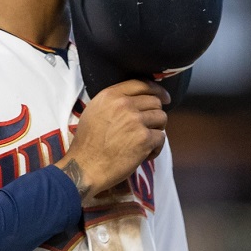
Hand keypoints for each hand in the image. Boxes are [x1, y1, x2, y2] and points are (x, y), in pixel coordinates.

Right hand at [55, 80, 169, 200]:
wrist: (85, 167)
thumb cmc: (88, 143)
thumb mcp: (94, 111)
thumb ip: (114, 101)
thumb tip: (137, 99)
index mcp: (111, 95)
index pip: (143, 84)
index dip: (158, 90)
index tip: (165, 98)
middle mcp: (124, 105)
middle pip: (155, 102)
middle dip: (155, 115)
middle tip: (147, 128)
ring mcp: (135, 121)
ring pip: (162, 118)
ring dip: (156, 131)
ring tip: (144, 142)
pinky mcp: (144, 139)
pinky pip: (161, 138)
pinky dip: (156, 148)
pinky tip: (144, 155)